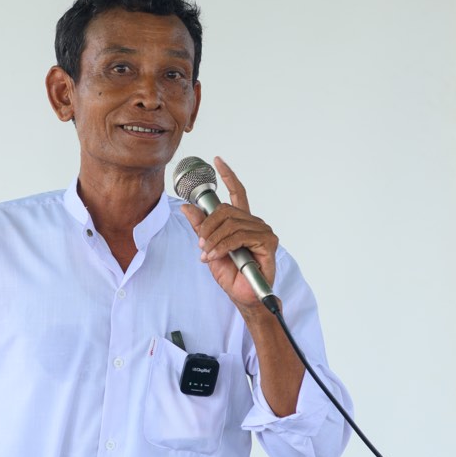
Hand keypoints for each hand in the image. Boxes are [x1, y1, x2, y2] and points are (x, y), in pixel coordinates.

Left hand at [181, 156, 277, 311]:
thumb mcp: (209, 247)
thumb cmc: (231, 274)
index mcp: (242, 222)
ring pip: (230, 224)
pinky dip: (222, 246)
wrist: (242, 296)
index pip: (237, 192)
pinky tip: (215, 255)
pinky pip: (238, 237)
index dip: (228, 175)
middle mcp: (254, 223)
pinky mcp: (267, 243)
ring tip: (206, 254)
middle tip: (200, 245)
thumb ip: (201, 227)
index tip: (218, 160)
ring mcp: (263, 232)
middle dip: (208, 227)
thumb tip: (187, 207)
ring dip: (213, 240)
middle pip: (226, 211)